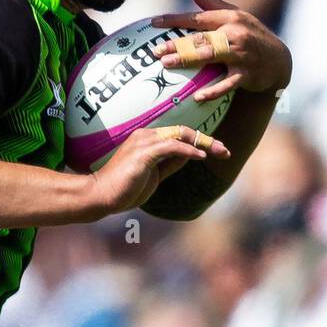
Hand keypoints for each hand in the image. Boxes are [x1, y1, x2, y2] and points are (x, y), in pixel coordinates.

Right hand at [91, 124, 229, 215]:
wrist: (101, 196)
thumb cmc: (124, 188)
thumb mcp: (153, 175)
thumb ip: (169, 164)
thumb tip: (189, 156)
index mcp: (147, 139)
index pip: (179, 134)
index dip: (201, 141)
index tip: (218, 151)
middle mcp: (145, 135)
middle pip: (183, 131)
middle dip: (207, 140)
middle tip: (225, 151)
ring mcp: (143, 142)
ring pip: (180, 135)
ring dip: (204, 143)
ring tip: (220, 152)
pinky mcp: (143, 153)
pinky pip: (172, 147)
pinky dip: (189, 151)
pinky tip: (202, 156)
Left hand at [152, 0, 291, 105]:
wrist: (278, 60)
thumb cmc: (249, 34)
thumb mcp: (234, 15)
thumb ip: (209, 1)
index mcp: (229, 18)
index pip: (198, 17)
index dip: (175, 20)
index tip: (153, 23)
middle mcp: (235, 33)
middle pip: (201, 37)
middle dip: (177, 43)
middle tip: (156, 50)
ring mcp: (241, 54)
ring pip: (211, 55)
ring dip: (188, 59)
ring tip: (167, 64)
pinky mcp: (247, 74)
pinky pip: (228, 83)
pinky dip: (213, 90)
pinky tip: (197, 97)